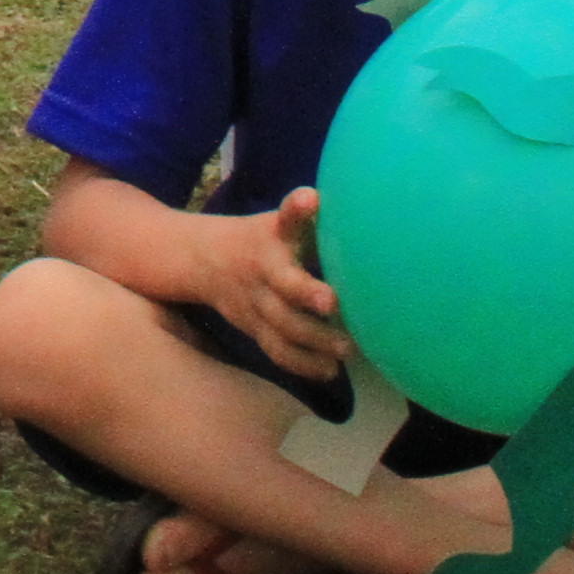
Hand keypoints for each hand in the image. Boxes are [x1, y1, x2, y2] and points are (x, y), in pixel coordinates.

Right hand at [198, 187, 348, 381]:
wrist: (203, 260)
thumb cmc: (264, 239)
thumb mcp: (282, 222)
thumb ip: (315, 223)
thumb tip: (370, 222)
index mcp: (273, 236)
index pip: (285, 219)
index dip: (297, 209)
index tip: (310, 200)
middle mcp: (263, 269)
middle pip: (282, 283)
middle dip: (307, 294)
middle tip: (336, 304)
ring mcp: (256, 302)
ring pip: (281, 325)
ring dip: (313, 340)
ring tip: (345, 351)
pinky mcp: (253, 328)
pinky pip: (275, 349)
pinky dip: (302, 364)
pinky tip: (329, 372)